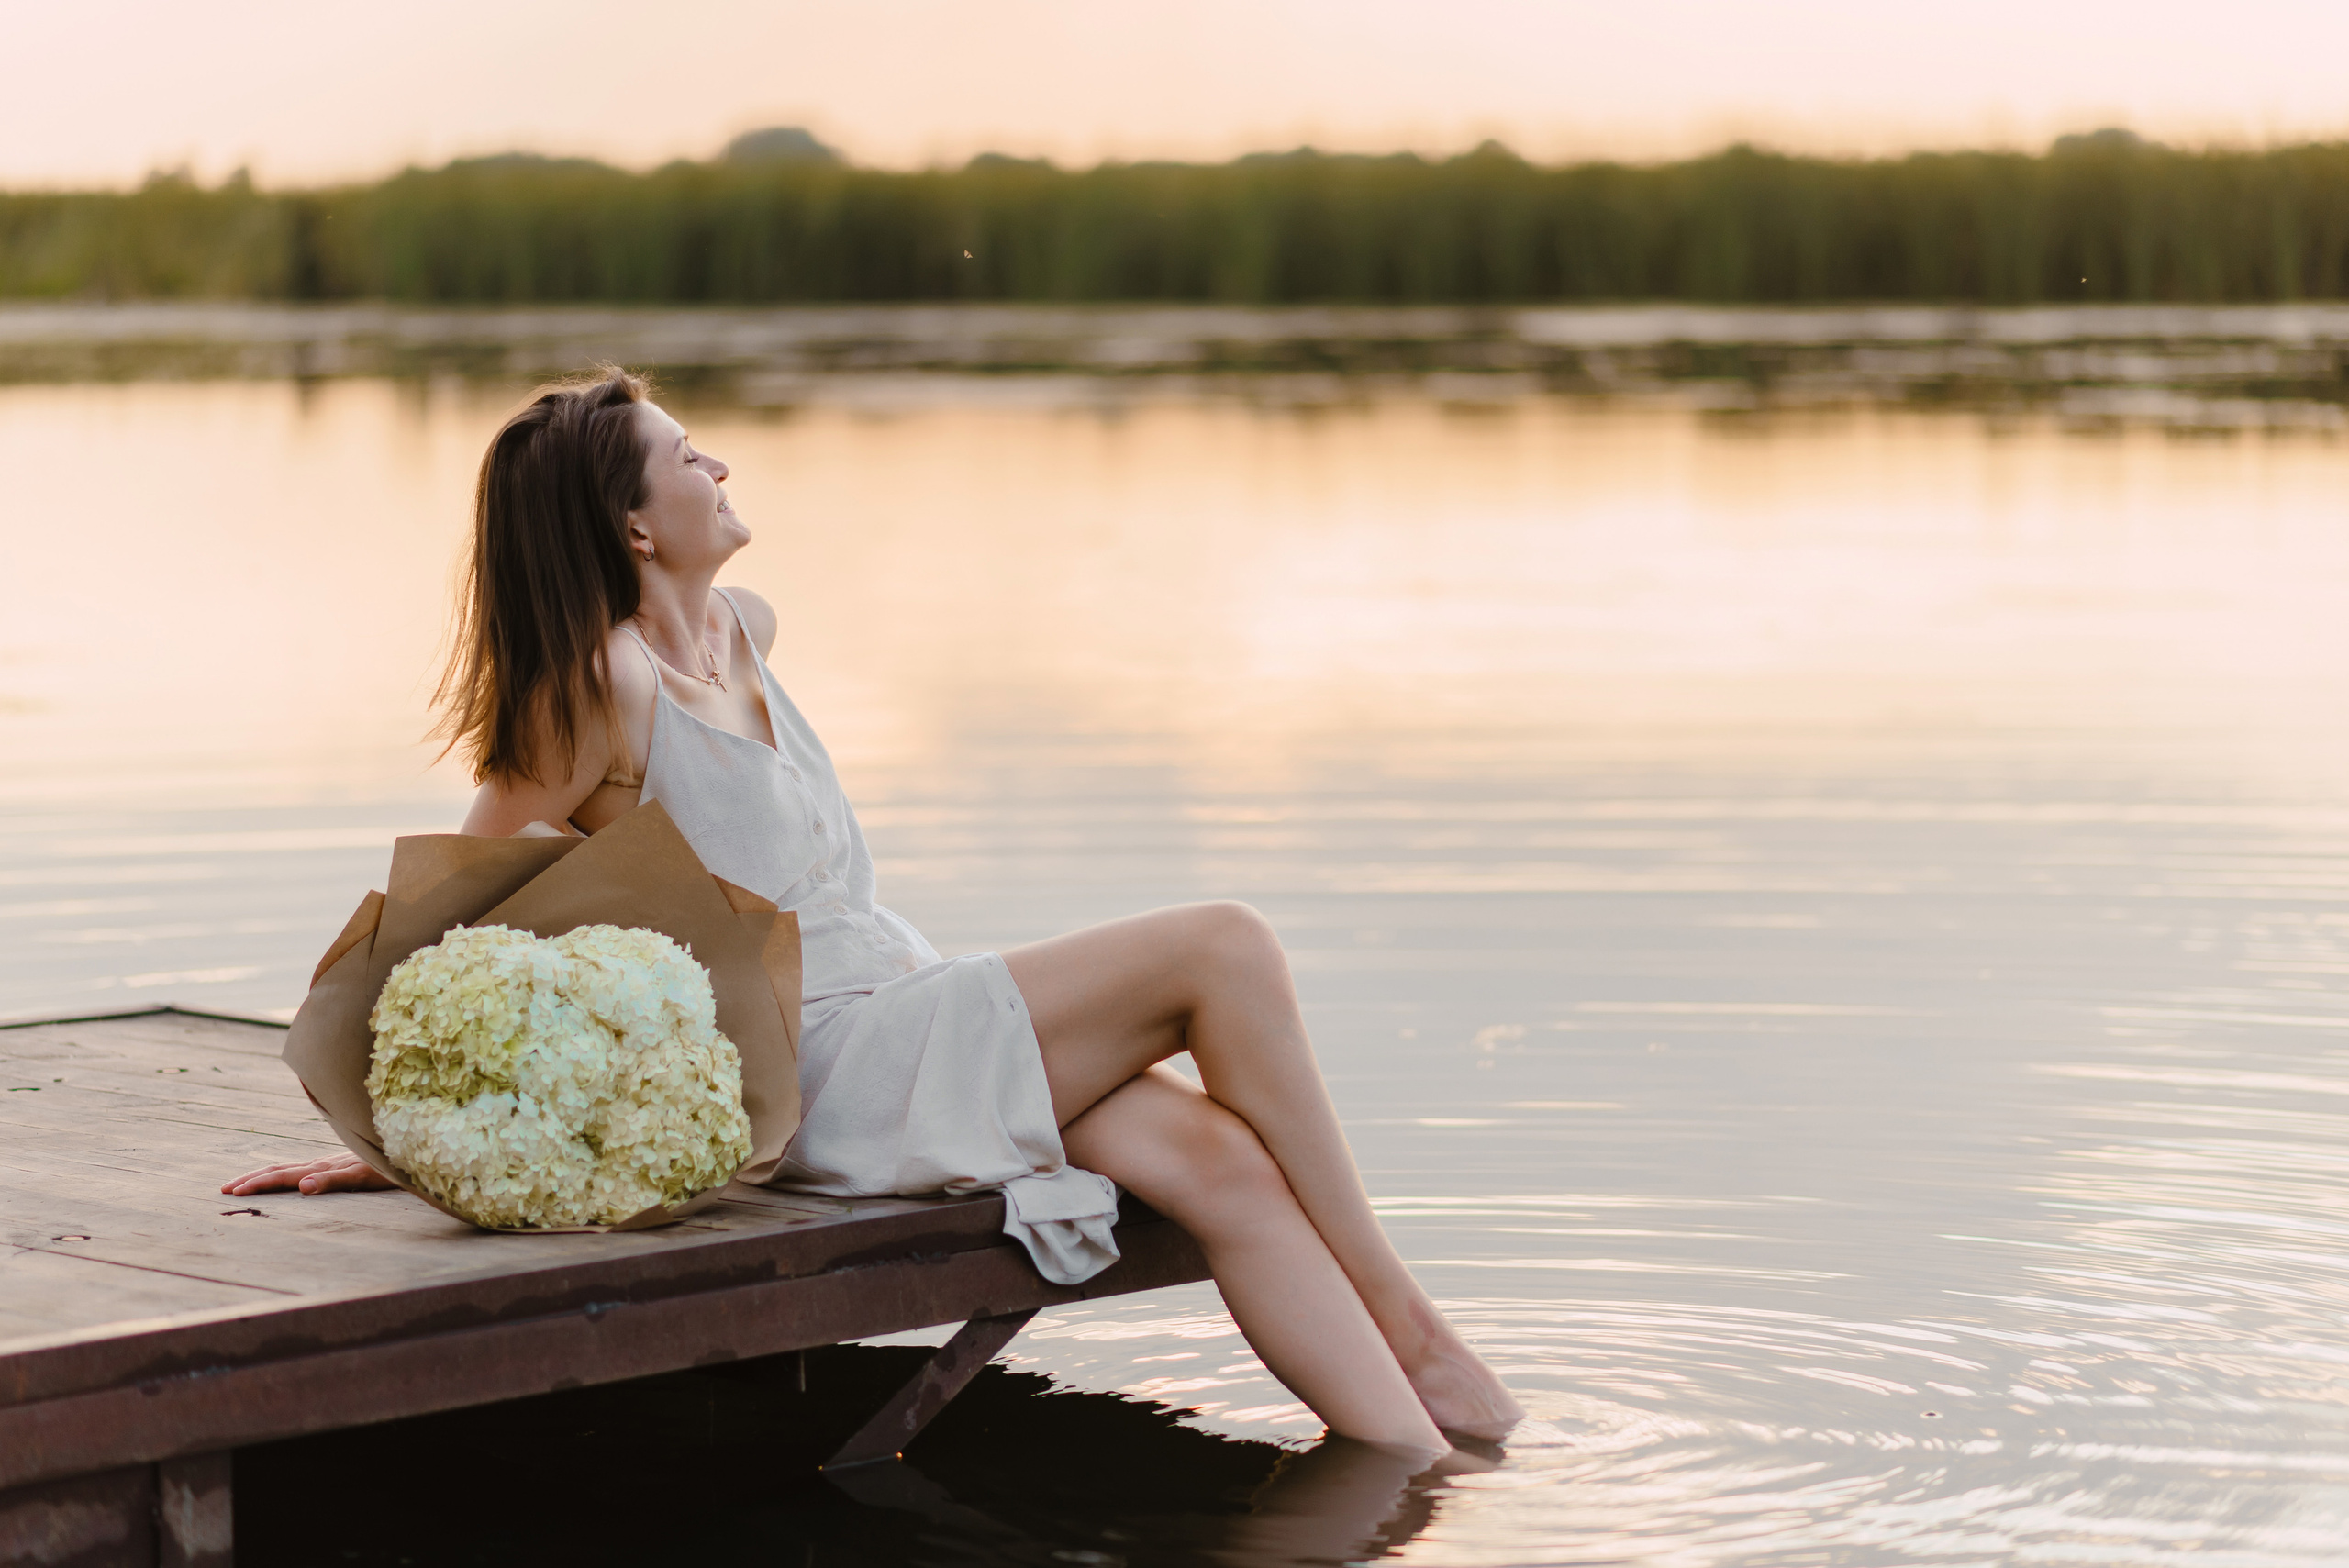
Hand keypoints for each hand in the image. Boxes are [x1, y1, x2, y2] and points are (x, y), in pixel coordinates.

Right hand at [221, 1152, 397, 1195]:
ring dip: (264, 1175)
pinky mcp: (340, 1164)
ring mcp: (330, 1162)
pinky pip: (303, 1169)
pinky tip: (286, 1177)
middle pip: (280, 1169)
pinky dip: (284, 1174)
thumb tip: (302, 1187)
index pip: (283, 1176)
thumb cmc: (389, 1168)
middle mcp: (323, 1163)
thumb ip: (333, 1180)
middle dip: (251, 1179)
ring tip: (244, 1182)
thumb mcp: (363, 1177)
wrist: (409, 1149)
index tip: (233, 1193)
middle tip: (224, 1189)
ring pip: (289, 1167)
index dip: (257, 1184)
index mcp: (323, 1168)